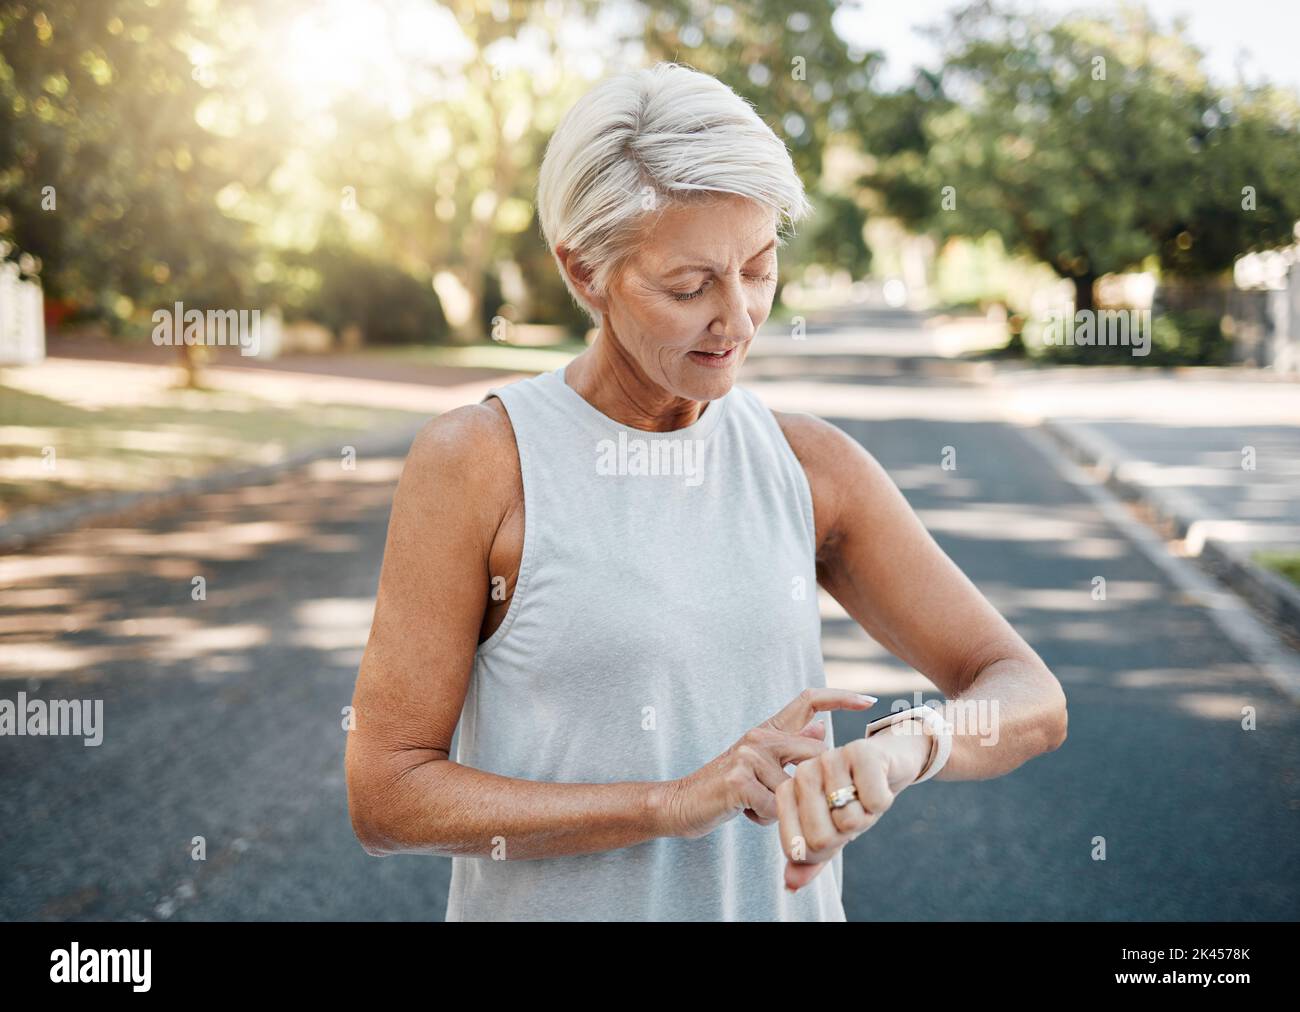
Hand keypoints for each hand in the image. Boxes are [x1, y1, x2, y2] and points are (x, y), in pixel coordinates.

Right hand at [665, 689, 876, 839]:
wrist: (680, 802)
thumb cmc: (725, 787)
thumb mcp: (759, 762)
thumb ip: (790, 744)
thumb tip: (821, 725)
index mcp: (767, 729)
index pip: (809, 700)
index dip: (841, 698)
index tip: (870, 700)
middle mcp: (760, 735)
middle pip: (817, 753)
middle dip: (817, 783)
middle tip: (793, 801)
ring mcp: (749, 755)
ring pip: (796, 789)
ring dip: (782, 808)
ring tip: (755, 806)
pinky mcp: (739, 780)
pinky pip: (776, 808)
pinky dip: (765, 819)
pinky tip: (744, 812)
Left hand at [777, 718, 932, 891]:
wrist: (887, 762)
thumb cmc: (854, 798)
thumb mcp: (832, 831)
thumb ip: (810, 858)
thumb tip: (791, 885)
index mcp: (788, 792)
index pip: (796, 849)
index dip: (823, 850)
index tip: (834, 829)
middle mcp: (803, 773)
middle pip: (820, 838)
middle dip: (846, 835)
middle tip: (853, 812)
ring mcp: (829, 759)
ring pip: (849, 821)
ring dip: (867, 817)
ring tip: (864, 797)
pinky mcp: (860, 751)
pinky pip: (875, 801)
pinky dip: (883, 800)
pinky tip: (879, 783)